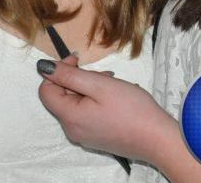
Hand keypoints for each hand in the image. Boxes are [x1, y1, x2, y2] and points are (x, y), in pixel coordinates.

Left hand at [37, 58, 174, 162]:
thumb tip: (44, 67)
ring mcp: (85, 135)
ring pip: (76, 103)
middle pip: (62, 97)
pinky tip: (115, 95)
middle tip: (102, 73)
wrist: (157, 139)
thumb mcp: (99, 85)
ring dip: (89, 87)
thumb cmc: (130, 108)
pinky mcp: (97, 137)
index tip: (78, 60)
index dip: (57, 71)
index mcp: (69, 117)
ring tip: (112, 82)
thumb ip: (69, 76)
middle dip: (78, 79)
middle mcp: (73, 130)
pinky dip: (96, 99)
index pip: (46, 90)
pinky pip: (87, 113)